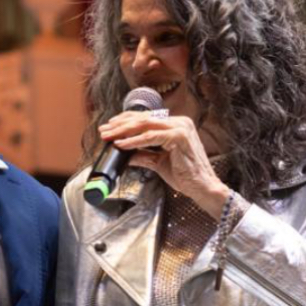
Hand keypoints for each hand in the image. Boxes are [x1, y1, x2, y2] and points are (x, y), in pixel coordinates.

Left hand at [99, 111, 229, 218]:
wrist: (202, 187)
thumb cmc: (185, 175)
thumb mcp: (158, 162)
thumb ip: (143, 155)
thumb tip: (124, 154)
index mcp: (176, 125)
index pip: (146, 118)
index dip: (126, 121)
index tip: (110, 127)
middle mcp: (179, 122)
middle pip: (143, 119)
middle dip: (120, 125)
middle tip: (104, 131)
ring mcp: (180, 128)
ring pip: (145, 125)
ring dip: (123, 131)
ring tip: (109, 136)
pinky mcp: (179, 137)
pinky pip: (151, 137)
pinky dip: (134, 141)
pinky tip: (121, 144)